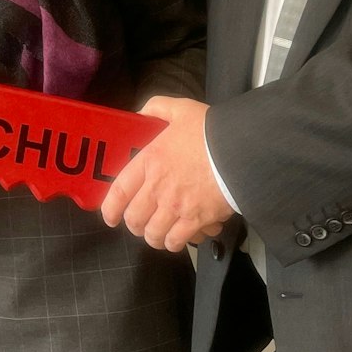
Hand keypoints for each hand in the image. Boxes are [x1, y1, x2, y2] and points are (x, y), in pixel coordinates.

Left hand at [100, 96, 235, 251]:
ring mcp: (176, 206)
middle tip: (139, 223)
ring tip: (158, 234)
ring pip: (154, 234)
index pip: (119, 191)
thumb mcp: (180, 109)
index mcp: (150, 161)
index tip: (110, 216)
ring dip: (154, 237)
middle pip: (134, 218)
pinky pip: (177, 241)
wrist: (241, 150)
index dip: (110, 208)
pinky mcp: (196, 220)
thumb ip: (156, 108)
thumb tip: (141, 114)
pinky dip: (175, 243)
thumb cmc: (211, 131)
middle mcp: (158, 187)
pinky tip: (178, 238)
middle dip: (134, 225)